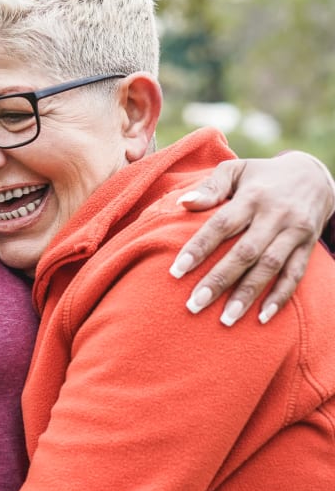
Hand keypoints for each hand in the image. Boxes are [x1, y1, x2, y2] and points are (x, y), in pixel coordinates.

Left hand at [169, 152, 334, 324]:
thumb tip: (182, 203)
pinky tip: (262, 317)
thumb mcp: (236, 170)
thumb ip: (210, 187)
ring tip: (225, 319)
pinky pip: (295, 274)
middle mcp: (275, 215)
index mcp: (252, 196)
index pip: (221, 224)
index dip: (199, 248)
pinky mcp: (308, 246)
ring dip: (248, 295)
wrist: (314, 175)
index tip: (175, 271)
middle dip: (219, 280)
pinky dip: (280, 297)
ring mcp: (294, 232)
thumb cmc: (261, 176)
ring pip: (270, 267)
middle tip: (194, 305)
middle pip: (245, 252)